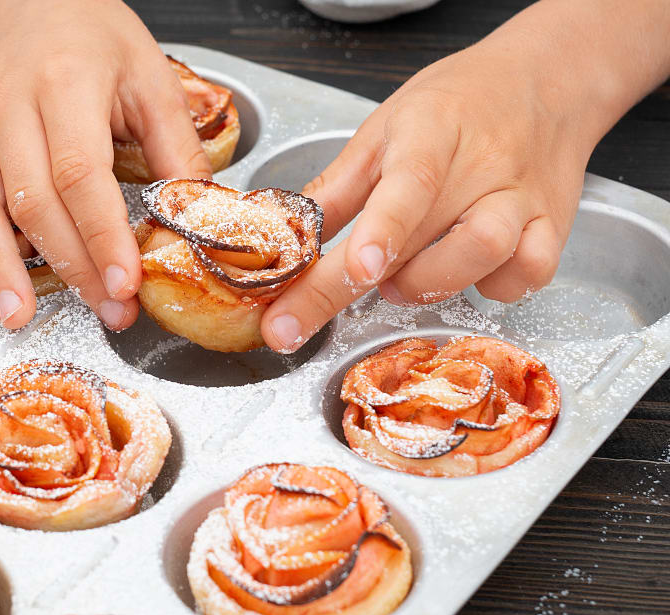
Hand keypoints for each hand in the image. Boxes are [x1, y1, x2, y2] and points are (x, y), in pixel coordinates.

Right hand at [0, 0, 210, 329]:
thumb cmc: (92, 34)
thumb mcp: (150, 76)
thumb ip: (175, 146)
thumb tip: (196, 213)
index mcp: (66, 85)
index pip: (81, 176)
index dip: (103, 237)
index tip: (125, 283)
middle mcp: (11, 106)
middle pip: (32, 202)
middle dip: (70, 267)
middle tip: (105, 311)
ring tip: (17, 313)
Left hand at [259, 0, 669, 352]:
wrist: (545, 82)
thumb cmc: (454, 107)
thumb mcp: (382, 130)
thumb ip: (336, 188)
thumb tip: (285, 235)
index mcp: (430, 132)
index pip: (407, 185)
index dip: (382, 231)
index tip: (356, 269)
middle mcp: (482, 166)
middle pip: (428, 238)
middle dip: (357, 287)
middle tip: (311, 308)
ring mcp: (521, 198)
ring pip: (487, 257)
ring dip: (430, 285)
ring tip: (398, 280)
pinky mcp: (553, 225)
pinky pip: (528, 274)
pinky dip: (494, 288)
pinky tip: (465, 275)